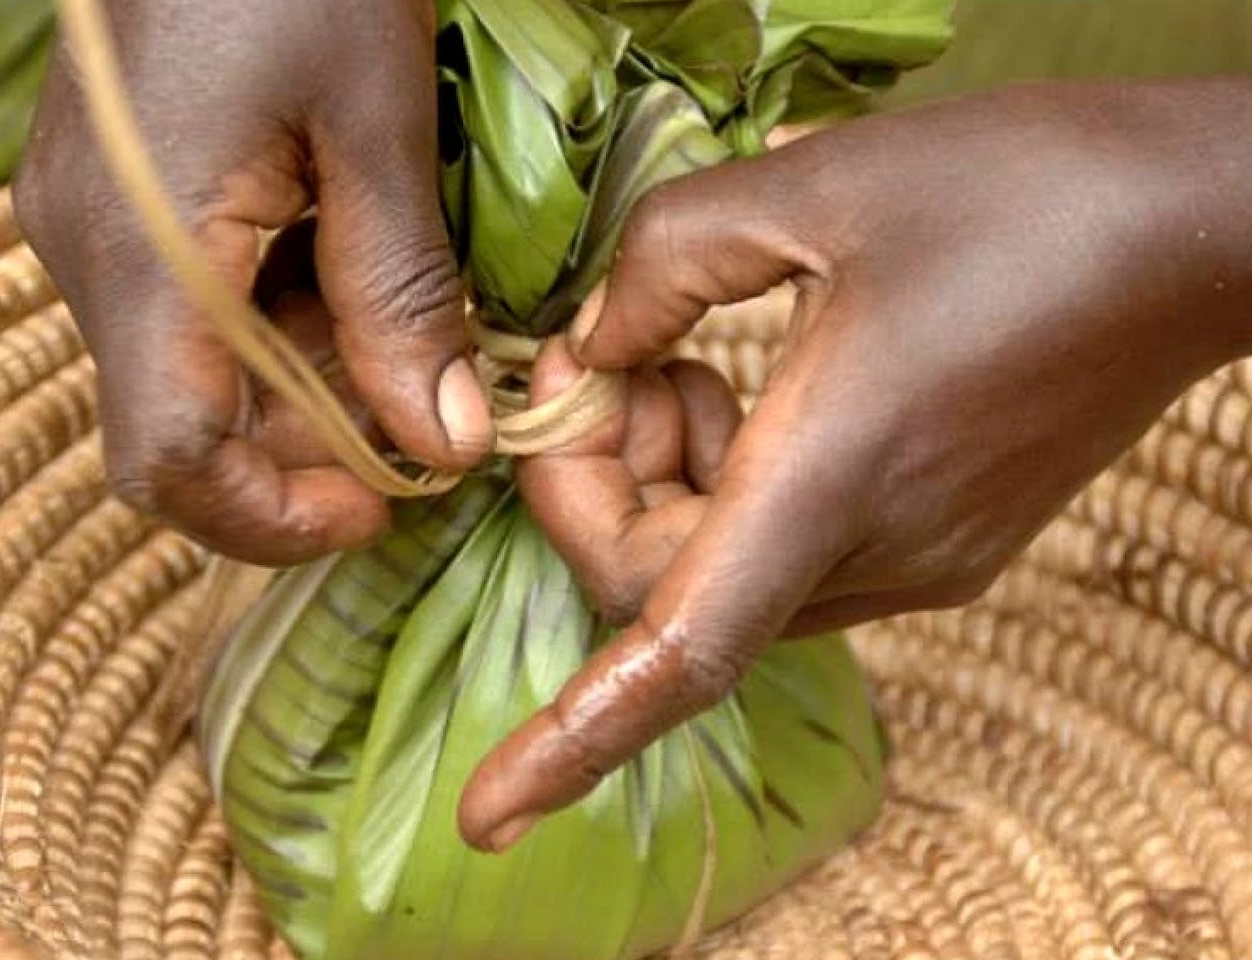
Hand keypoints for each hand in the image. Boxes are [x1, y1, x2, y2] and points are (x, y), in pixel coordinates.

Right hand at [13, 0, 492, 564]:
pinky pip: (189, 312)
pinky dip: (275, 325)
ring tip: (400, 327)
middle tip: (421, 408)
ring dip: (301, 383)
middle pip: (183, 425)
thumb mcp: (375, 125)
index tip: (380, 505)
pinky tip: (345, 273)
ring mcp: (91, 227)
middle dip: (308, 448)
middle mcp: (87, 255)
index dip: (271, 515)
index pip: (167, 457)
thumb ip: (403, 297)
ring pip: (192, 373)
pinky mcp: (114, 202)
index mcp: (143, 246)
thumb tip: (446, 442)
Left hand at [459, 77, 1251, 851]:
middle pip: (667, 594)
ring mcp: (920, 562)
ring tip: (689, 367)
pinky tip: (753, 394)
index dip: (573, 741)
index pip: (683, 652)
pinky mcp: (945, 543)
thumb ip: (666, 262)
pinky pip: (787, 557)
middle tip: (609, 366)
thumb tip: (593, 345)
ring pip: (723, 578)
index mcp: (835, 476)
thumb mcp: (819, 184)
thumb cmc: (1027, 191)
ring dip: (663, 487)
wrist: (1201, 229)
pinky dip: (728, 495)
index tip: (488, 818)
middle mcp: (877, 553)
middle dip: (598, 488)